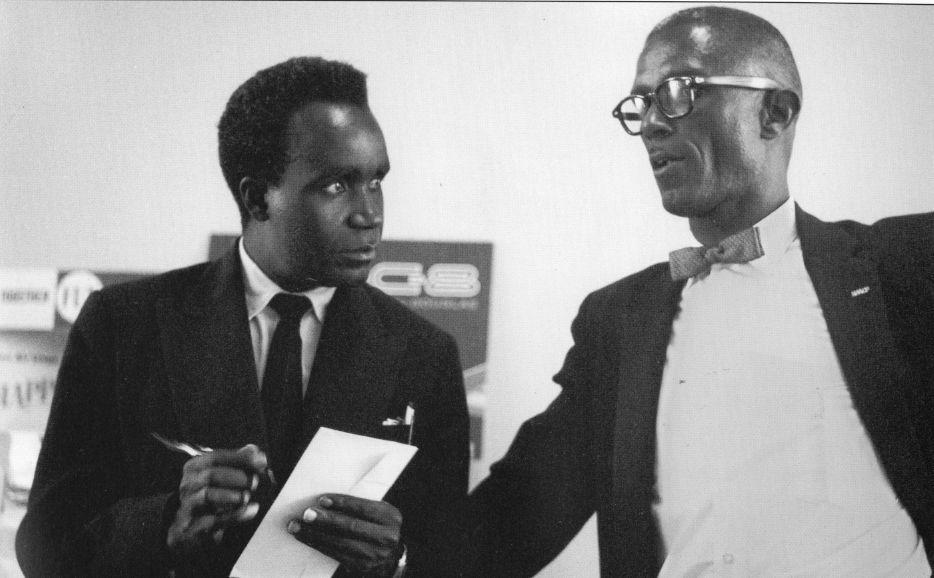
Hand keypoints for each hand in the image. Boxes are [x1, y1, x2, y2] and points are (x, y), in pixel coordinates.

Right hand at [166, 444, 267, 557]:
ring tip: (247, 497)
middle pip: (211, 475)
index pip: (216, 457)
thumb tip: (256, 451)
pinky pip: (213, 520)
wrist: (193, 530)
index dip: (241, 458)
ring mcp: (188, 506)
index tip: (262, 461)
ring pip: (208, 495)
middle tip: (255, 482)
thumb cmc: (211, 499)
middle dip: (237, 477)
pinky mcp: (193, 528)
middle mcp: (188, 485)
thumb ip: (239, 462)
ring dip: (232, 495)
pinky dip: (235, 515)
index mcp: (195, 468)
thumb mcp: (223, 477)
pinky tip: (251, 510)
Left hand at [288, 494, 403, 575]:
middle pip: (351, 527)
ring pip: (340, 543)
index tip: (322, 500)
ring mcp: (374, 555)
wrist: (389, 554)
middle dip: (326, 520)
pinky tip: (306, 538)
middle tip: (306, 514)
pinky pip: (336, 554)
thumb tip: (325, 501)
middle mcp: (386, 537)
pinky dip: (318, 545)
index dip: (342, 503)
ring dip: (315, 534)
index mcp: (390, 517)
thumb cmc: (376, 525)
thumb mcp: (376, 512)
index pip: (364, 508)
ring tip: (297, 527)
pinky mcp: (361, 566)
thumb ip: (359, 506)